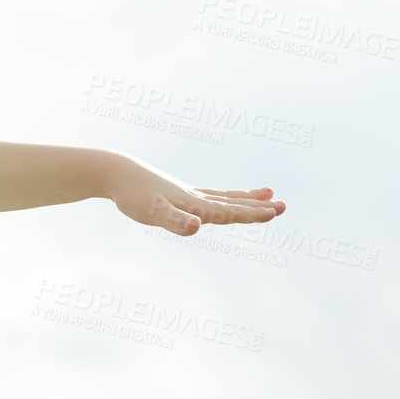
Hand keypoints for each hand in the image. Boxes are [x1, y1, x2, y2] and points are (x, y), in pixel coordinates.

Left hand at [106, 158, 285, 234]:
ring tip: (268, 192)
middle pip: (232, 203)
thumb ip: (175, 221)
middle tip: (284, 206)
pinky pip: (207, 196)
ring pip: (223, 197)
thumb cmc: (132, 195)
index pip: (228, 212)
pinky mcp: (176, 193)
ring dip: (246, 198)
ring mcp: (187, 193)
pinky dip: (222, 198)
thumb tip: (197, 227)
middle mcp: (195, 197)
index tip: (276, 212)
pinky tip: (221, 200)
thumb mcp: (152, 213)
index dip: (251, 214)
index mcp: (194, 204)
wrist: (115, 172)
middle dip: (258, 207)